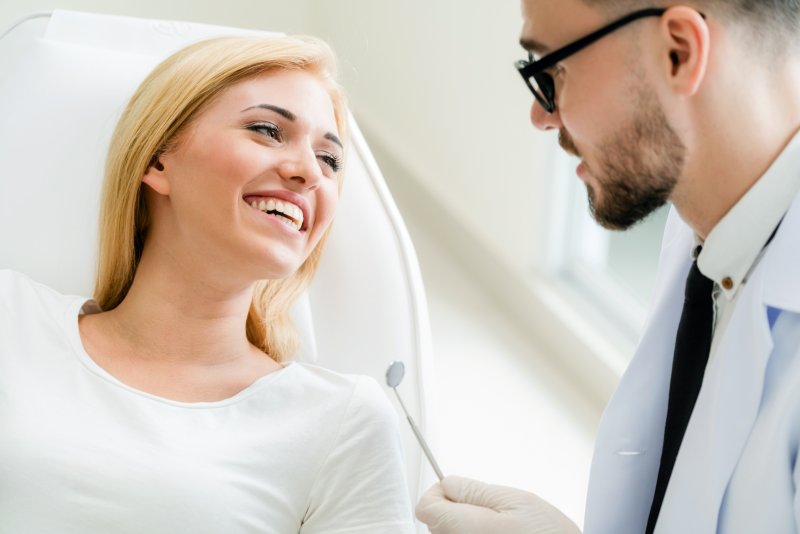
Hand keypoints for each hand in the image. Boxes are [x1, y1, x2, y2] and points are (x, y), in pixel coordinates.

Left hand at [415, 476, 580, 533]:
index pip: (425, 505)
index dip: (441, 492)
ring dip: (466, 528)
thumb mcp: (516, 500)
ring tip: (502, 532)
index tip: (460, 491)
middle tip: (492, 514)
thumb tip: (447, 483)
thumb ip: (475, 490)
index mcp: (464, 529)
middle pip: (436, 523)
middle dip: (457, 511)